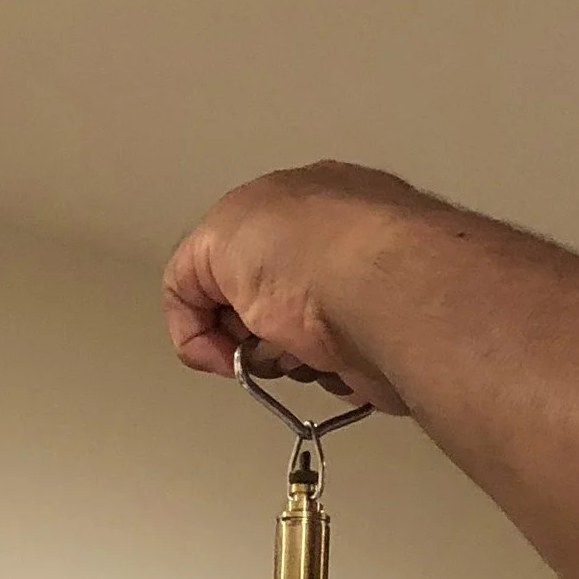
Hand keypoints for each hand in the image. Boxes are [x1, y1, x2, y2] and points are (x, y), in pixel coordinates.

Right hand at [160, 162, 441, 411]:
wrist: (389, 296)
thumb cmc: (316, 254)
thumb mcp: (215, 241)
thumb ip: (189, 274)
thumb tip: (204, 323)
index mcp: (289, 200)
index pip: (222, 258)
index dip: (201, 310)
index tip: (210, 343)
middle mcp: (327, 240)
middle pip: (257, 305)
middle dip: (247, 334)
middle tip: (256, 342)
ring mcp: (357, 290)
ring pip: (295, 345)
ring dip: (286, 360)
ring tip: (301, 351)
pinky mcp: (381, 335)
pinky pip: (335, 372)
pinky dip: (326, 378)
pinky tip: (334, 365)